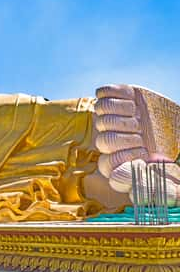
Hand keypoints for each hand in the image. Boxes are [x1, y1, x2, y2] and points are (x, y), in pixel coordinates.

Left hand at [94, 84, 179, 205]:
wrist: (174, 122)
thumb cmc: (168, 146)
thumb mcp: (161, 167)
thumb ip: (142, 179)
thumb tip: (118, 177)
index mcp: (117, 160)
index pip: (108, 163)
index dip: (125, 156)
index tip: (143, 150)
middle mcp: (109, 139)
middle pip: (103, 139)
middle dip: (126, 136)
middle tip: (141, 131)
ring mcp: (109, 117)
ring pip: (100, 113)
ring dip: (122, 112)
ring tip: (137, 114)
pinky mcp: (113, 97)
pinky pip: (102, 93)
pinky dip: (118, 93)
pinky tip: (132, 98)